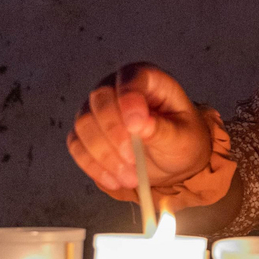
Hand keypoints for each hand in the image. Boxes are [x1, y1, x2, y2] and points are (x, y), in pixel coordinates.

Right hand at [66, 62, 213, 201]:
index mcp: (147, 80)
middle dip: (114, 133)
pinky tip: (114, 180)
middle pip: (100, 100)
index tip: (136, 126)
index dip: (129, 100)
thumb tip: (140, 123)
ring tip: (130, 177)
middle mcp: (117, 88)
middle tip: (133, 160)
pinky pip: (76, 145)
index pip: (131, 78)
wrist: (172, 160)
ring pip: (84, 124)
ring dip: (104, 154)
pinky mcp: (86, 133)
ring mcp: (97, 109)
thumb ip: (162, 129)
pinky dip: (92, 165)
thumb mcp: (182, 137)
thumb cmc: (182, 140)